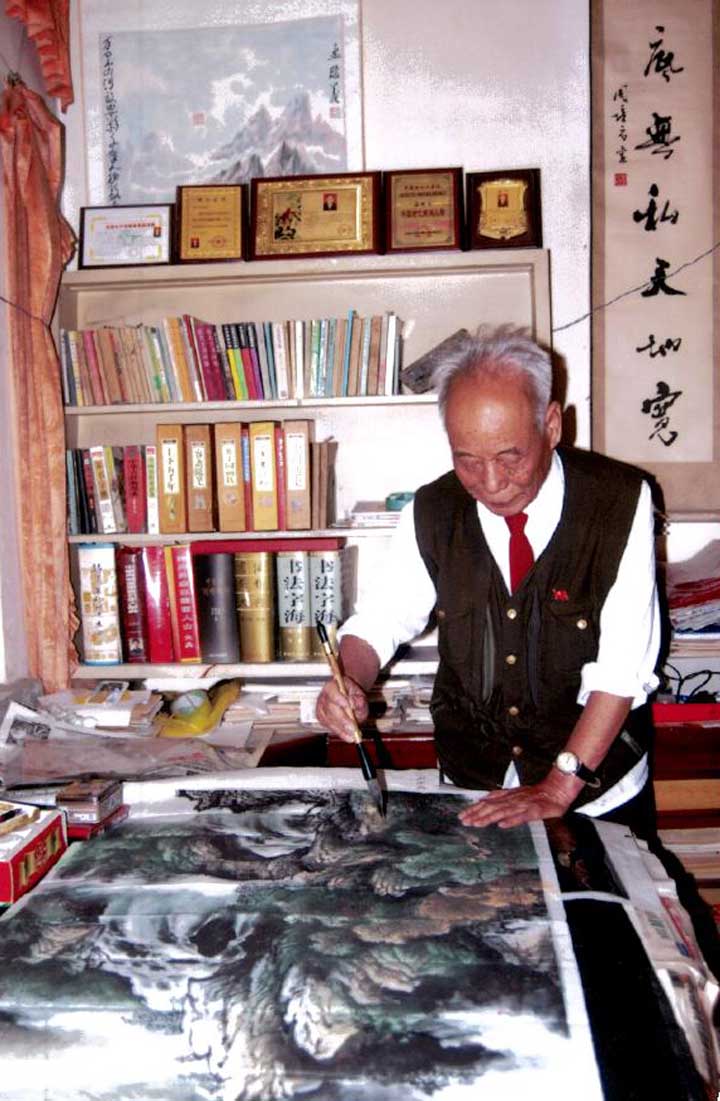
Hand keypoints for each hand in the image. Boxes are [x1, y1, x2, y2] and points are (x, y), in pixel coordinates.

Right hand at [315, 676, 368, 742]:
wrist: (347, 695)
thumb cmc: (352, 694)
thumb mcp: (359, 694)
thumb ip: (359, 699)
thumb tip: (354, 704)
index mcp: (331, 686)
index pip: (332, 692)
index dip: (339, 699)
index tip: (349, 707)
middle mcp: (323, 697)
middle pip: (330, 708)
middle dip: (343, 720)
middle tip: (353, 729)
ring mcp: (320, 708)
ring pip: (329, 720)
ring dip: (342, 729)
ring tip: (353, 736)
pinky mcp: (321, 718)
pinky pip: (329, 727)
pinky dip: (340, 732)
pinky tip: (348, 737)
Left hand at [458, 772, 580, 829]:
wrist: (557, 789)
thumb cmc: (538, 794)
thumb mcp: (517, 794)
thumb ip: (501, 798)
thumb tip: (484, 800)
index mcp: (508, 796)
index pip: (488, 803)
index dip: (475, 809)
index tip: (463, 816)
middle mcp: (513, 799)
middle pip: (492, 807)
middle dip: (477, 814)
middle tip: (464, 821)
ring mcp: (523, 805)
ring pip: (503, 812)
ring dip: (489, 818)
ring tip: (477, 824)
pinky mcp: (535, 811)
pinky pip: (522, 816)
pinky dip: (512, 820)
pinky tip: (502, 825)